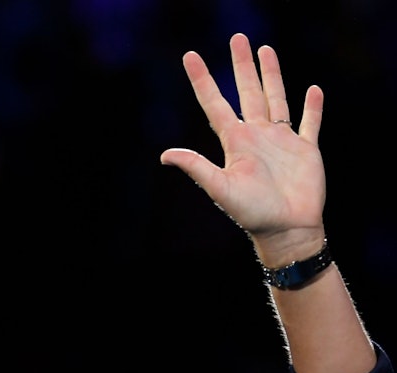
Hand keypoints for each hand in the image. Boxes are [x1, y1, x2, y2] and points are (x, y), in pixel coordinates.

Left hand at [160, 32, 325, 264]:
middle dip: (243, 65)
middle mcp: (257, 136)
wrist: (286, 230)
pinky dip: (312, 108)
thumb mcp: (220, 187)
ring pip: (276, 98)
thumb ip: (197, 167)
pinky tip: (312, 90)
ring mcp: (282, 141)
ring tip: (266, 50)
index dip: (203, 80)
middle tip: (238, 38)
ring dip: (272, 75)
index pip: (215, 104)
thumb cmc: (251, 213)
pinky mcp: (306, 150)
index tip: (190, 57)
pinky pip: (310, 123)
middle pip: (248, 92)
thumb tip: (164, 155)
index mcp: (235, 142)